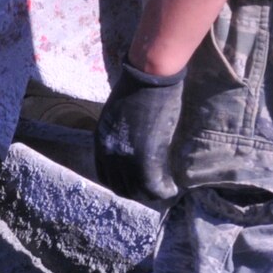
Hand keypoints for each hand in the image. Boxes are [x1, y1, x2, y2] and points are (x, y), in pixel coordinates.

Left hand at [94, 62, 185, 202]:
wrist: (148, 78)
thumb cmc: (136, 88)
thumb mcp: (116, 114)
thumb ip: (119, 133)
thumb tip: (130, 143)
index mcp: (100, 141)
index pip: (106, 176)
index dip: (122, 182)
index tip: (136, 182)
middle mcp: (109, 154)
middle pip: (121, 188)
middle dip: (137, 192)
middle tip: (153, 190)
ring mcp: (127, 158)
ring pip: (138, 191)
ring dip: (151, 194)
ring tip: (165, 190)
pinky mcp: (146, 159)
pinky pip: (154, 187)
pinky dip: (163, 191)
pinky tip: (172, 188)